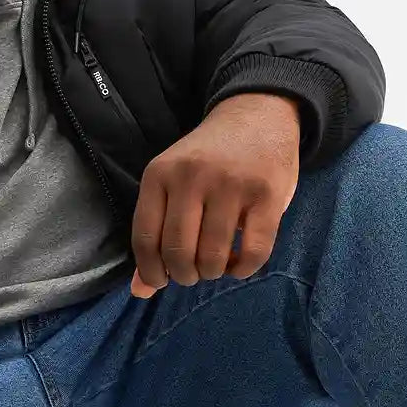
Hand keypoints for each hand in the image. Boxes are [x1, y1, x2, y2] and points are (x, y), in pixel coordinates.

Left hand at [130, 92, 300, 296]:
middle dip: (184, 275)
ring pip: (213, 256)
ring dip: (212, 272)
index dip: (151, 271)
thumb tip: (139, 291)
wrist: (257, 115)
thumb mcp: (173, 183)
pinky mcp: (267, 196)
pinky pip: (253, 252)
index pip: (145, 237)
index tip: (161, 280)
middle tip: (193, 273)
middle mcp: (192, 177)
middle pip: (179, 251)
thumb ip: (155, 232)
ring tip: (215, 264)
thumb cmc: (209, 158)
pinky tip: (239, 263)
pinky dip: (243, 270)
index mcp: (160, 174)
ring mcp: (231, 185)